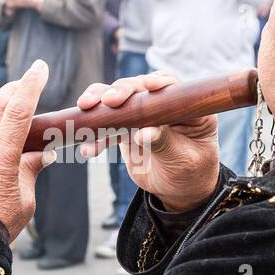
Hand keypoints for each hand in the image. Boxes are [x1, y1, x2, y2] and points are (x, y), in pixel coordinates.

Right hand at [75, 71, 219, 212]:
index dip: (157, 82)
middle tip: (107, 101)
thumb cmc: (189, 175)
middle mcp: (162, 105)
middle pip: (139, 88)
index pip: (171, 87)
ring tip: (85, 109)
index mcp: (187, 109)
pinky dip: (94, 136)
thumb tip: (142, 133)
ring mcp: (142, 115)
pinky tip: (88, 150)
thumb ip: (164, 143)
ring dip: (99, 105)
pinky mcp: (125, 128)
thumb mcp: (182, 161)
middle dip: (121, 91)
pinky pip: (106, 127)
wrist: (176, 192)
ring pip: (117, 102)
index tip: (146, 86)